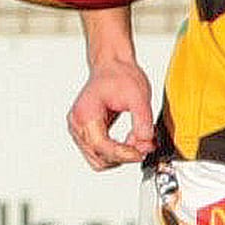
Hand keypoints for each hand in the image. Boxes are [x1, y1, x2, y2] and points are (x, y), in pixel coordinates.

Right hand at [67, 55, 156, 170]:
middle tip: (144, 146)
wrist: (112, 65)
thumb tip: (146, 144)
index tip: (141, 153)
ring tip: (138, 142)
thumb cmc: (121, 75)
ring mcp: (78, 129)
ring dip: (119, 157)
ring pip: (98, 159)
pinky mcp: (85, 132)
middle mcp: (77, 124)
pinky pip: (98, 152)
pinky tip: (129, 140)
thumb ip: (143, 122)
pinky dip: (114, 152)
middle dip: (123, 157)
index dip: (123, 154)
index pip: (102, 146)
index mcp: (86, 114)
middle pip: (98, 157)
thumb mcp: (139, 96)